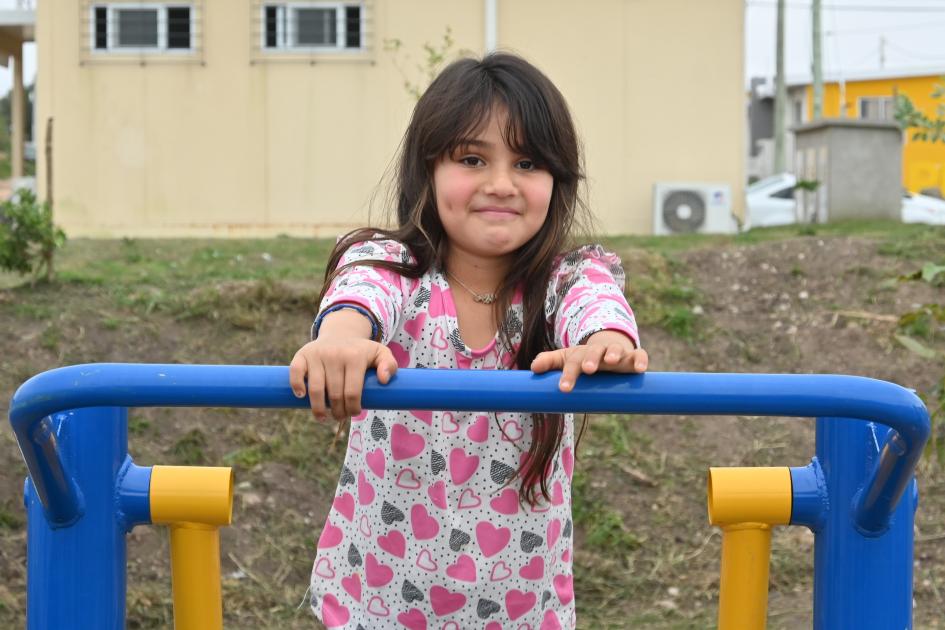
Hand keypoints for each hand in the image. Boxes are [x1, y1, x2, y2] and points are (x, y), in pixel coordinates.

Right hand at [289, 338, 397, 420]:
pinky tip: (301, 397)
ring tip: (322, 418)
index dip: (352, 408)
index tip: (353, 413)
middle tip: (340, 417)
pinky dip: (297, 386)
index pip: (352, 392)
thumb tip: (385, 380)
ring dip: (318, 409)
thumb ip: (389, 365)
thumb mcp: (380, 353)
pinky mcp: (302, 354)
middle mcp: (335, 354)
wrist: (340, 334)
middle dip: (337, 412)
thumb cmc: (361, 351)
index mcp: (355, 356)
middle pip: (334, 394)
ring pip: (315, 388)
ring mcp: (317, 354)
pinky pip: (296, 372)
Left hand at [530, 331, 646, 391]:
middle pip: (594, 352)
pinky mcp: (634, 357)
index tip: (563, 389)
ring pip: (616, 350)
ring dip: (614, 354)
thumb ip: (550, 362)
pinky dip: (640, 360)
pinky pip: (639, 356)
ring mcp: (618, 353)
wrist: (608, 349)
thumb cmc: (584, 359)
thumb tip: (532, 368)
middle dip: (590, 360)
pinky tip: (640, 369)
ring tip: (612, 361)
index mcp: (581, 354)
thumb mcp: (566, 359)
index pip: (573, 363)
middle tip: (587, 369)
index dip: (568, 375)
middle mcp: (599, 352)